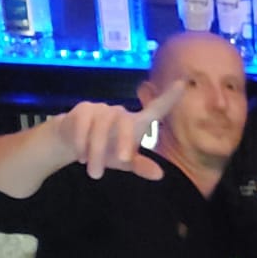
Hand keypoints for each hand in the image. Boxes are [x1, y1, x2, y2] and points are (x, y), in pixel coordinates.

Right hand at [53, 80, 184, 179]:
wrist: (73, 143)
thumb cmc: (106, 151)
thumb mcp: (124, 163)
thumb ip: (140, 166)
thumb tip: (159, 174)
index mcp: (137, 123)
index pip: (156, 109)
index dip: (169, 97)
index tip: (183, 83)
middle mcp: (121, 112)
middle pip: (126, 123)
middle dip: (125, 142)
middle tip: (123, 161)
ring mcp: (102, 108)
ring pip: (101, 128)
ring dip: (97, 152)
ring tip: (95, 173)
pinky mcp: (83, 110)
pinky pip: (83, 126)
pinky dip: (82, 144)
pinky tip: (81, 157)